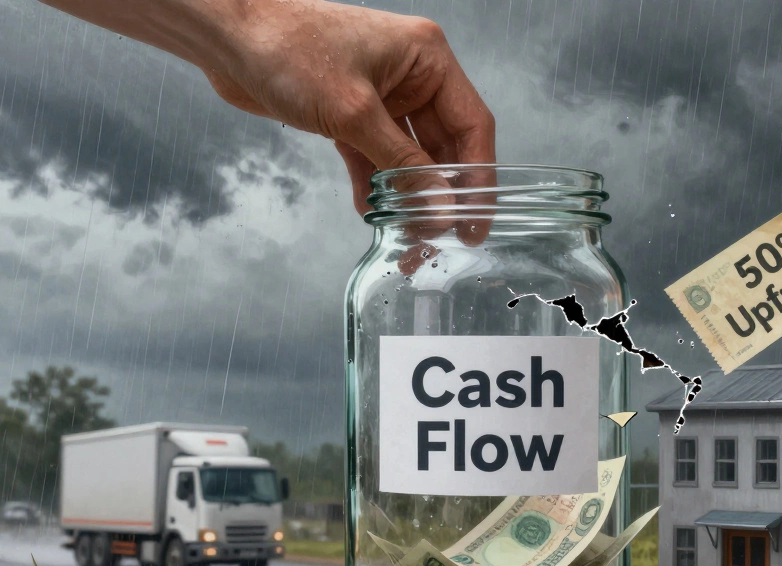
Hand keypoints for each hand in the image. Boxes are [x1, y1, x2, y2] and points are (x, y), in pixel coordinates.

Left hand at [203, 0, 494, 213]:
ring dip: (408, 196)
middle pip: (443, 146)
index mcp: (427, 59)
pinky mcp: (351, 114)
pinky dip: (375, 186)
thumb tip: (441, 208)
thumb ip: (402, 165)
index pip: (472, 125)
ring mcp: (382, 96)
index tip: (476, 222)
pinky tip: (373, 213)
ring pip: (409, 157)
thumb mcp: (354, 112)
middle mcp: (411, 76)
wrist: (226, 35)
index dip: (479, 177)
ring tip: (406, 236)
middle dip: (440, 194)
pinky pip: (376, 158)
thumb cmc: (288, 47)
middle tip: (440, 238)